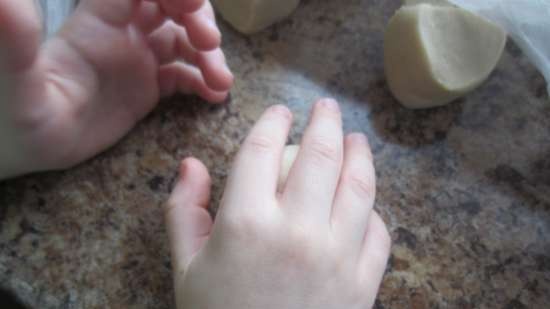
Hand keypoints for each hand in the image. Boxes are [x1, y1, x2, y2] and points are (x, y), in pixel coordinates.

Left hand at [0, 0, 232, 177]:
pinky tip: (215, 97)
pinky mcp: (146, 89)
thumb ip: (15, 42)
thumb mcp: (14, 80)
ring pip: (184, 42)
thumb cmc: (15, 114)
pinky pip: (183, 76)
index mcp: (96, 22)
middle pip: (170, 7)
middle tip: (210, 45)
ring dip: (208, 55)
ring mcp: (137, 61)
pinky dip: (203, 81)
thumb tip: (5, 2)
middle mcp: (122, 34)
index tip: (192, 3)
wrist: (26, 148)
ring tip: (221, 83)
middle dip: (197, 18)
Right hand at [165, 100, 390, 308]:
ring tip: (356, 138)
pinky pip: (379, 232)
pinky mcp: (364, 283)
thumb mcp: (185, 268)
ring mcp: (337, 257)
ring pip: (359, 186)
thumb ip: (182, 211)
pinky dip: (373, 210)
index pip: (262, 151)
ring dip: (360, 154)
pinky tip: (365, 201)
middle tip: (325, 107)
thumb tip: (189, 163)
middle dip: (324, 122)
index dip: (272, 123)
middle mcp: (296, 231)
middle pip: (320, 156)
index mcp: (246, 224)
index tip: (279, 112)